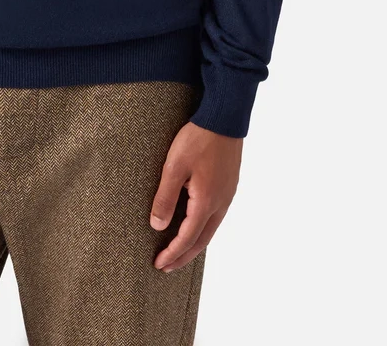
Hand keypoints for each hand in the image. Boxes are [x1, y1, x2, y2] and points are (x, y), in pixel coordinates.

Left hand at [150, 121, 242, 271]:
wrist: (224, 119)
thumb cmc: (197, 140)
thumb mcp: (174, 167)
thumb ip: (165, 198)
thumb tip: (157, 226)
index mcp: (206, 202)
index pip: (188, 238)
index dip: (172, 253)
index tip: (159, 264)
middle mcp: (220, 204)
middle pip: (201, 240)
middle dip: (183, 255)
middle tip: (167, 266)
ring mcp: (227, 196)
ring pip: (210, 230)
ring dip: (193, 244)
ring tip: (179, 252)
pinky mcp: (228, 186)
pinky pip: (215, 217)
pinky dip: (202, 229)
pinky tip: (195, 225)